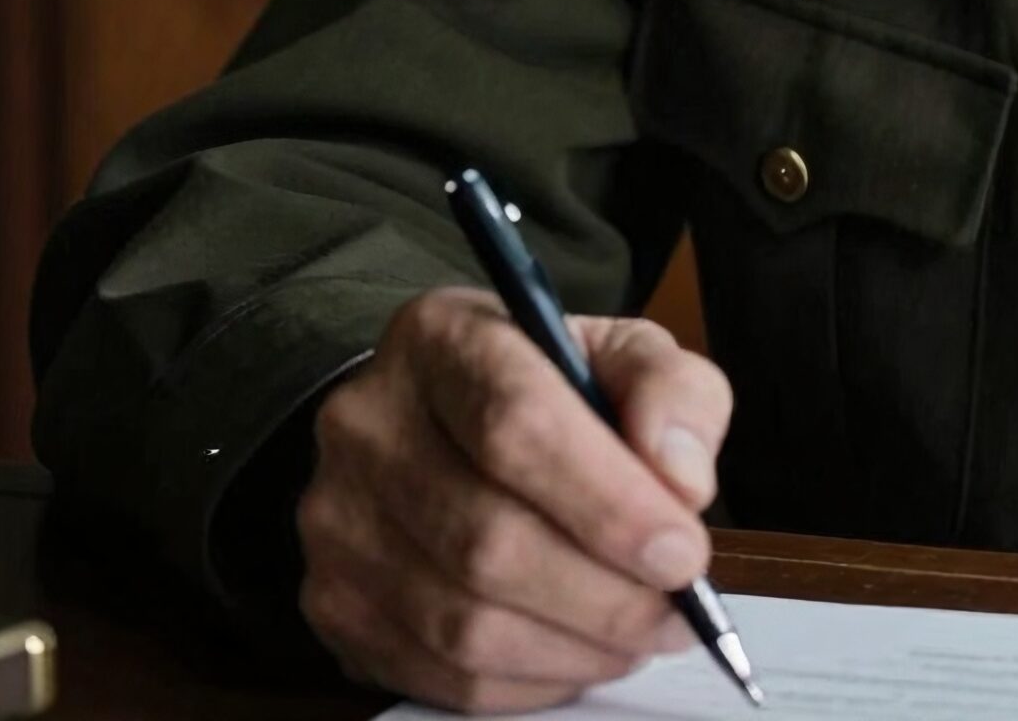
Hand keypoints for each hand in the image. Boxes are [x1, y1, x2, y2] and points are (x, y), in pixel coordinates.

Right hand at [298, 286, 730, 712]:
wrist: (438, 418)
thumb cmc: (546, 386)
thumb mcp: (624, 353)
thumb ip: (672, 393)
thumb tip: (682, 481)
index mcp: (441, 338)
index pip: (515, 423)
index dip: (608, 501)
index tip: (684, 551)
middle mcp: (368, 424)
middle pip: (488, 538)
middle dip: (605, 593)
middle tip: (679, 609)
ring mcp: (338, 520)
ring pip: (463, 622)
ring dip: (575, 645)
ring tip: (641, 632)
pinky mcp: (332, 603)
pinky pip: (439, 674)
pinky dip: (530, 679)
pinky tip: (580, 651)